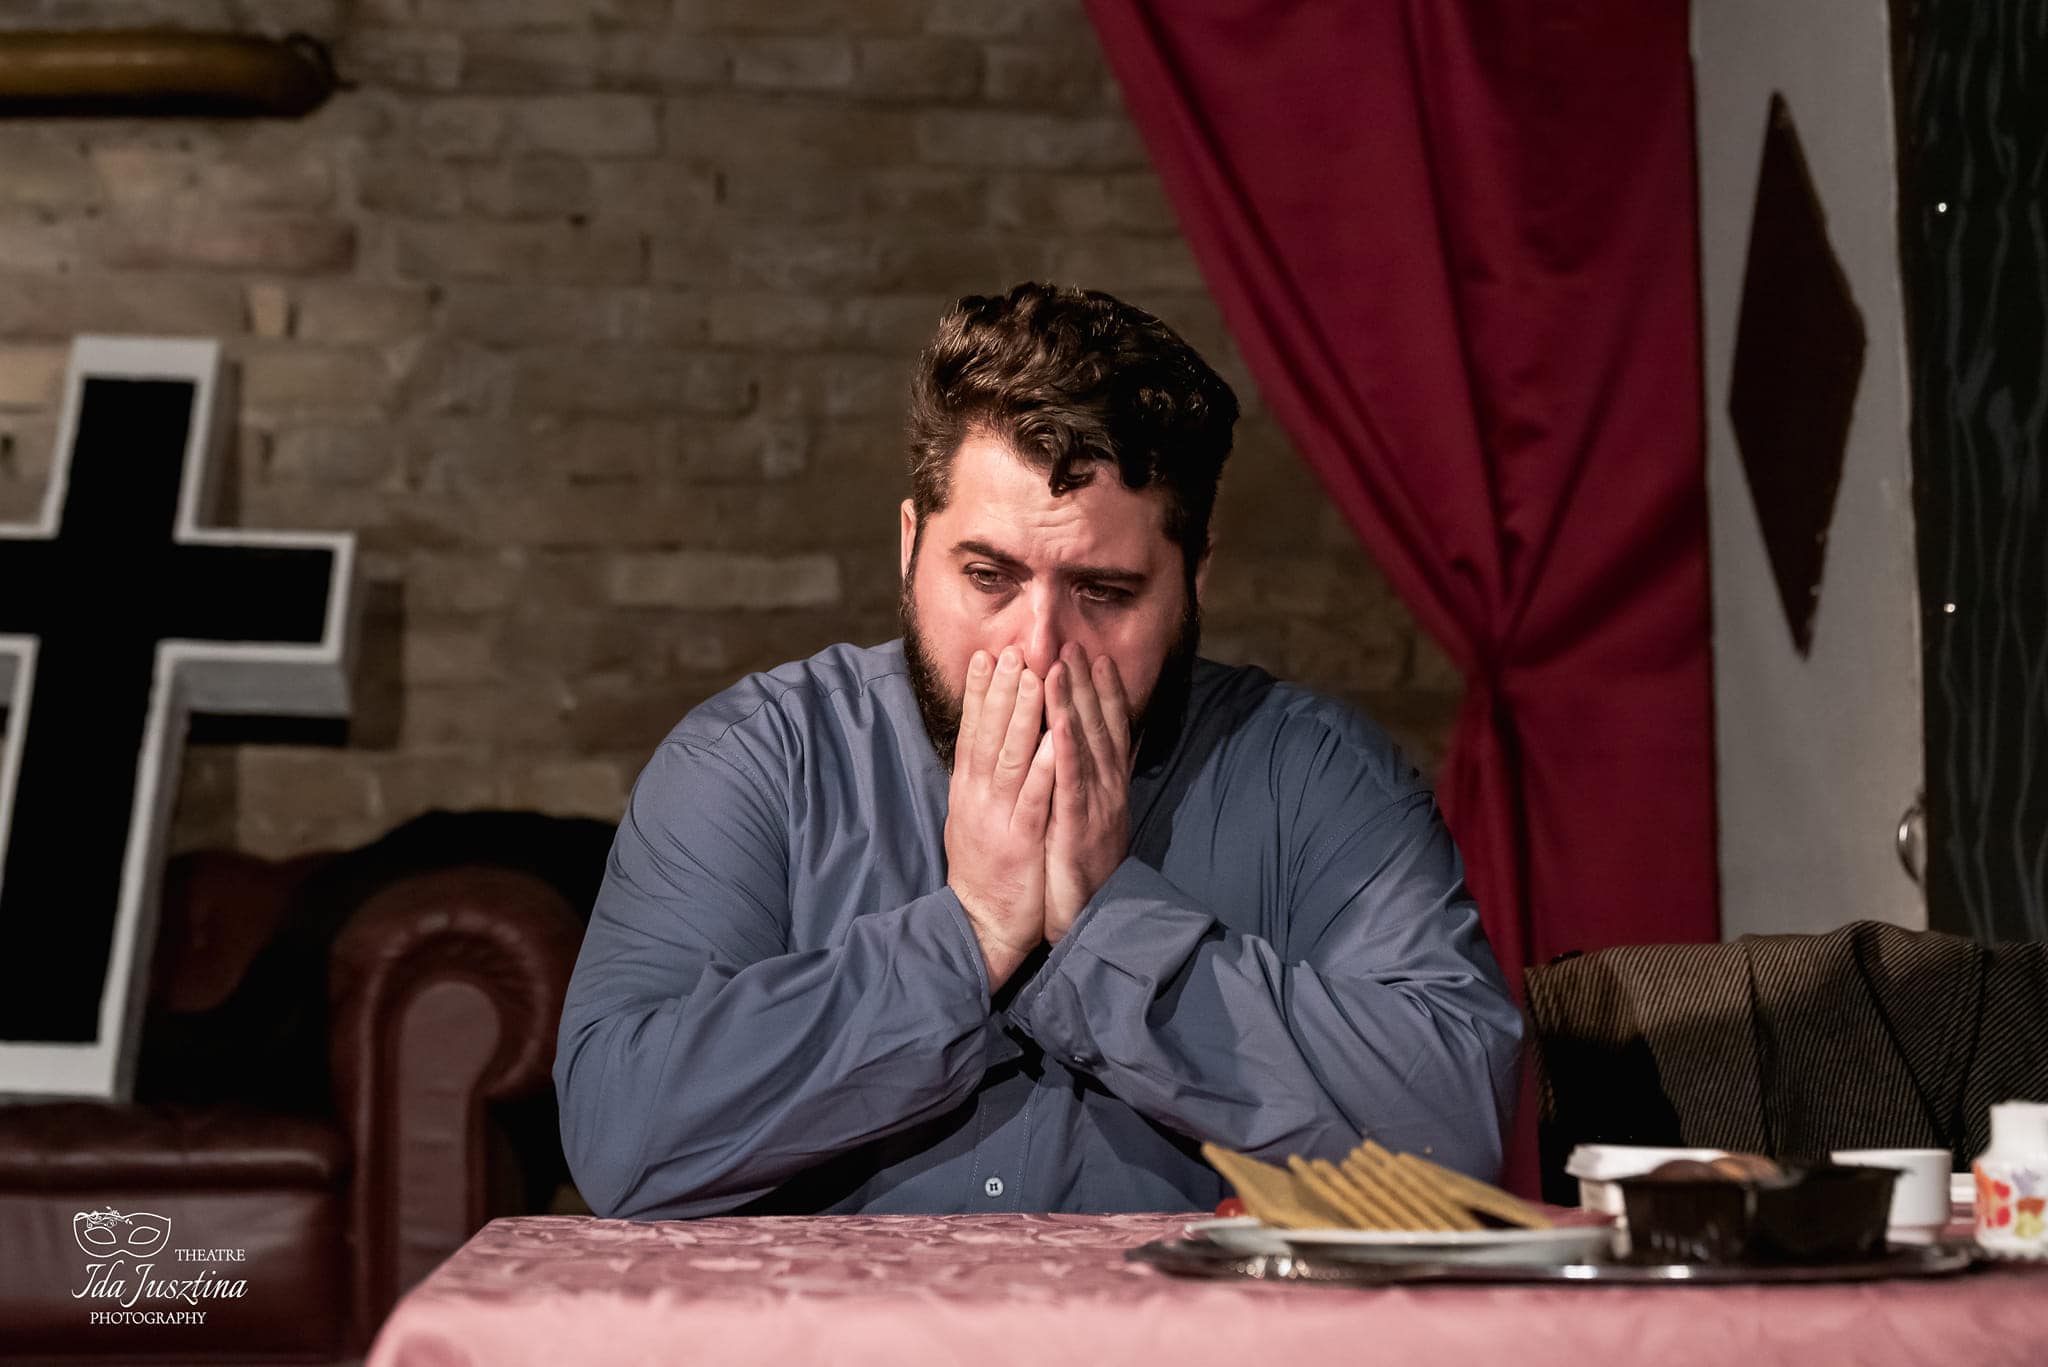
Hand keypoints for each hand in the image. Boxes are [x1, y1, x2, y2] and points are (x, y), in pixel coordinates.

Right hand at [944, 646, 1055, 989]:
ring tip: (1035, 677)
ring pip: (1010, 758)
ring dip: (1024, 717)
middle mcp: (978, 797)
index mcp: (968, 789)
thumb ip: (980, 779)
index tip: (988, 655)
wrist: (981, 924)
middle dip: (1002, 689)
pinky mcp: (1021, 841)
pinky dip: (1046, 768)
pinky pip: (1035, 799)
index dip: (979, 692)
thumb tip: (985, 742)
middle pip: (989, 734)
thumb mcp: (974, 817)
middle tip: (1013, 649)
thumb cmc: (984, 868)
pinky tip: (1057, 740)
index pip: (972, 731)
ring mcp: (999, 817)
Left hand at [1044, 644, 1131, 944]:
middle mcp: (1109, 790)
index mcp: (1108, 787)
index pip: (1109, 729)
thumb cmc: (1082, 870)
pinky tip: (1057, 723)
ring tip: (1062, 665)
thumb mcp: (1089, 819)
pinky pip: (1071, 784)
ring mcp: (1097, 807)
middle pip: (1099, 726)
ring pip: (1087, 746)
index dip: (1105, 691)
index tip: (1095, 654)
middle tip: (1073, 642)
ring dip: (1075, 703)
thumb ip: (1089, 785)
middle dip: (1086, 682)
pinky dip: (1066, 750)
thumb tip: (1086, 755)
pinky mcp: (1078, 828)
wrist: (1088, 919)